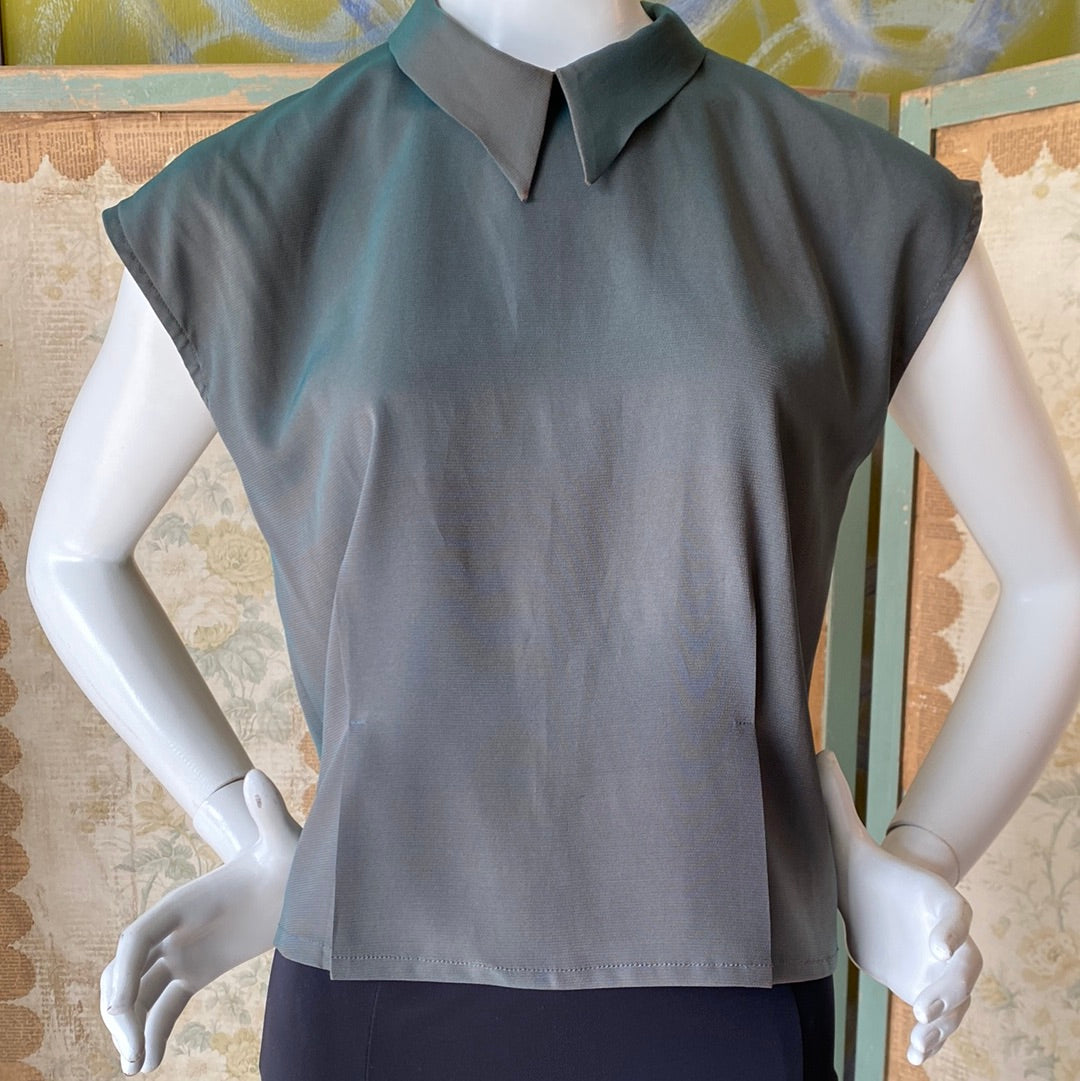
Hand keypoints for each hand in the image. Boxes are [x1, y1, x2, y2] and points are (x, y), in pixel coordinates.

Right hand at [99, 769, 300, 1073]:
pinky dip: (154, 1032)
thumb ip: (269, 811)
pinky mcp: (198, 970)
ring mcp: (183, 951)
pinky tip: (150, 1063)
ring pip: (140, 993)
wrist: (300, 878)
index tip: (120, 1009)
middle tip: (131, 1052)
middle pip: (127, 970)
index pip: (136, 937)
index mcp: (185, 900)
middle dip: (119, 1010)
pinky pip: (166, 1005)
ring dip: (130, 1028)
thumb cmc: (292, 856)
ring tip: (135, 1066)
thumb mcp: (284, 839)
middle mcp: (175, 927)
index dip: (122, 971)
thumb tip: (255, 774)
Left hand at [816, 750, 982, 1066]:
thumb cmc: (870, 870)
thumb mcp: (849, 839)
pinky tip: (918, 1055)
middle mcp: (944, 936)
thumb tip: (816, 752)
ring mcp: (942, 967)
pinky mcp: (929, 988)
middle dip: (953, 982)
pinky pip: (944, 1019)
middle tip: (926, 1000)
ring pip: (959, 995)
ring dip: (946, 1016)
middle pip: (967, 962)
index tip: (936, 945)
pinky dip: (937, 1036)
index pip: (953, 913)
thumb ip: (835, 801)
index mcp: (933, 898)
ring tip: (924, 1032)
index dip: (950, 927)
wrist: (885, 900)